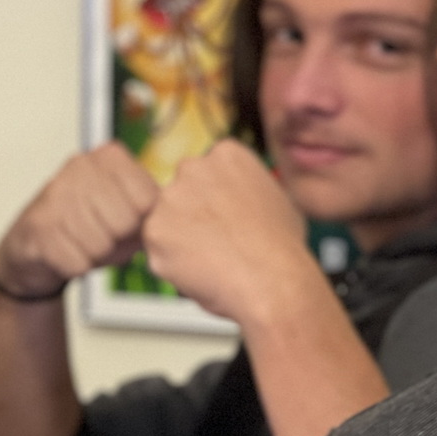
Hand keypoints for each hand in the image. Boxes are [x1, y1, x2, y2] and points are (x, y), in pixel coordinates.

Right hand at [0, 143, 159, 298]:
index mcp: (110, 156)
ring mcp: (55, 191)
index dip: (141, 223)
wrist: (36, 243)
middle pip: (125, 223)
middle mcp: (81, 165)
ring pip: (100, 244)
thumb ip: (152, 213)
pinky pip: (77, 262)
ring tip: (83, 242)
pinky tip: (66, 251)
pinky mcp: (38, 223)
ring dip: (96, 255)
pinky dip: (76, 266)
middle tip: (103, 235)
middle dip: (118, 241)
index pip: (148, 200)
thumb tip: (163, 226)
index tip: (127, 220)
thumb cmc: (90, 226)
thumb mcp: (128, 212)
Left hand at [143, 139, 315, 324]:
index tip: (228, 220)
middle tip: (216, 243)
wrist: (272, 281)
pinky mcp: (154, 229)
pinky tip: (201, 272)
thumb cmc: (282, 248)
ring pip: (166, 222)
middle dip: (191, 217)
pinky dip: (173, 266)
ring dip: (180, 242)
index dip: (214, 202)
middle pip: (181, 194)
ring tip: (212, 261)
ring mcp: (170, 197)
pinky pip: (158, 250)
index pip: (205, 174)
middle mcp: (193, 167)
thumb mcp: (277, 199)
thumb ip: (248, 189)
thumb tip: (241, 199)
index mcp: (226, 154)